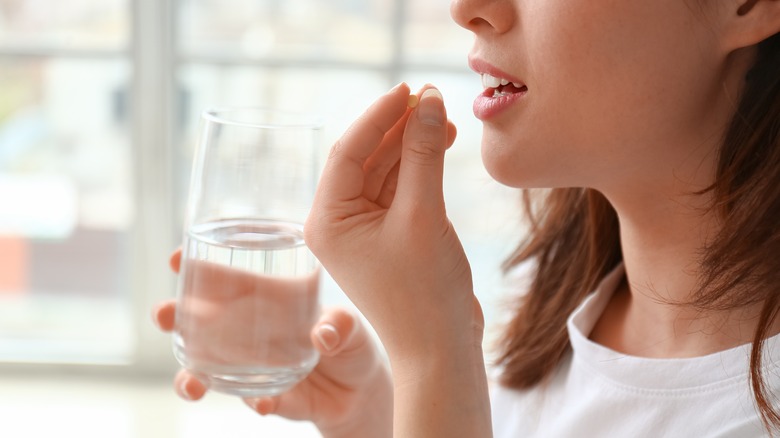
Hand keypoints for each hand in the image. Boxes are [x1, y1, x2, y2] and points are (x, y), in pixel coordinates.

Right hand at [153, 250, 391, 436]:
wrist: (360, 392)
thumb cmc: (352, 342)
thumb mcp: (351, 326)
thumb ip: (340, 326)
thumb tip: (323, 335)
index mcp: (270, 300)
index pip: (229, 279)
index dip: (200, 267)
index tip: (177, 257)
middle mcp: (253, 332)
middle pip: (203, 321)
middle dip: (177, 316)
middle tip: (162, 315)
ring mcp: (254, 366)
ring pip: (210, 368)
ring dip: (193, 374)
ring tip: (190, 383)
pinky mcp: (269, 397)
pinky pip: (254, 400)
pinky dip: (256, 402)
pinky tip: (263, 404)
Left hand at [304, 83, 481, 358]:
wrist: (441, 350)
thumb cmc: (424, 293)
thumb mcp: (423, 215)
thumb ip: (424, 154)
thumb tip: (429, 101)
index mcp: (326, 221)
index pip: (347, 151)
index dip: (379, 116)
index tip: (409, 88)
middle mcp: (338, 222)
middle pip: (366, 157)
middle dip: (399, 127)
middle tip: (432, 97)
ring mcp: (365, 229)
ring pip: (387, 171)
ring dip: (414, 144)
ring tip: (445, 117)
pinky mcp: (390, 235)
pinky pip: (401, 190)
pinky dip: (421, 168)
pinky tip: (442, 143)